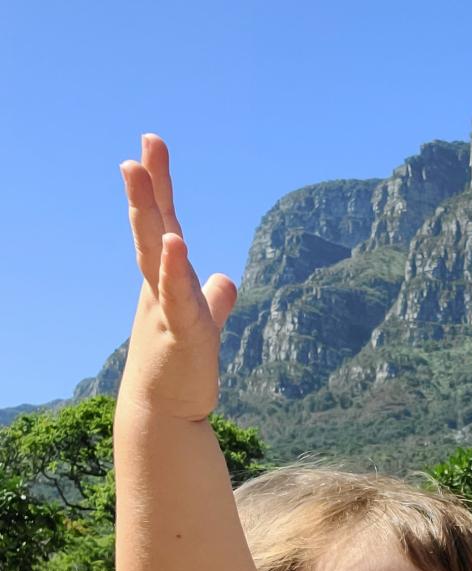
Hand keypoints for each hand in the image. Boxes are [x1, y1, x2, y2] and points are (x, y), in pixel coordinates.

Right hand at [118, 135, 236, 420]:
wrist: (166, 413)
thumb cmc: (180, 369)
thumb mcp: (202, 325)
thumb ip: (212, 300)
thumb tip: (224, 281)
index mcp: (165, 281)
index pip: (161, 225)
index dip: (158, 189)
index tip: (151, 148)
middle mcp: (159, 288)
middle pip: (151, 229)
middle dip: (148, 189)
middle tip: (144, 147)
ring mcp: (167, 308)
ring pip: (155, 253)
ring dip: (148, 213)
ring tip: (138, 171)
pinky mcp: (182, 333)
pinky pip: (177, 296)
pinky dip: (174, 269)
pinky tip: (175, 243)